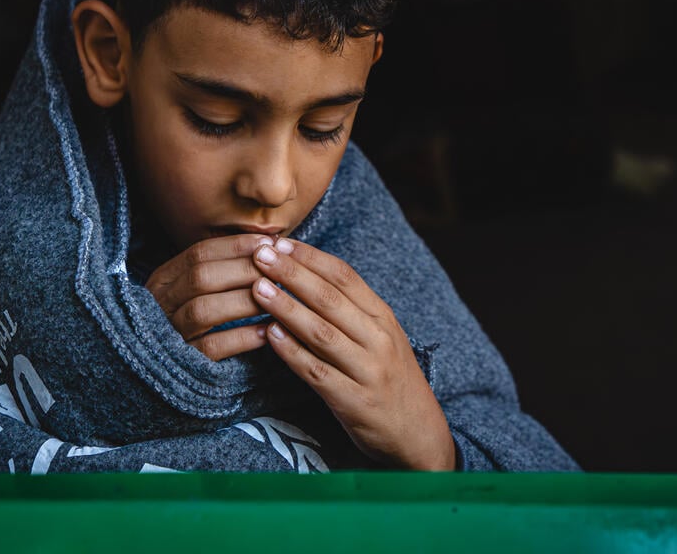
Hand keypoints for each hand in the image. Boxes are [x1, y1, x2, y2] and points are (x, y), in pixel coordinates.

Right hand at [145, 234, 273, 360]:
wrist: (168, 364)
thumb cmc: (194, 316)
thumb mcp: (194, 287)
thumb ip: (222, 267)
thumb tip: (267, 244)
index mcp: (164, 279)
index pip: (199, 253)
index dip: (236, 246)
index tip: (268, 243)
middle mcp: (162, 303)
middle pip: (201, 277)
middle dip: (244, 270)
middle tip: (278, 271)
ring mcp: (170, 333)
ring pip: (204, 310)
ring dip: (245, 302)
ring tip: (277, 299)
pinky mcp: (184, 361)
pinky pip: (212, 347)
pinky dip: (241, 338)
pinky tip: (266, 332)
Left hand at [250, 238, 455, 470]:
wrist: (418, 433)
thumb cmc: (391, 380)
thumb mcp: (382, 338)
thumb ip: (351, 311)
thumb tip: (306, 277)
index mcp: (383, 317)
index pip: (344, 276)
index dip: (310, 257)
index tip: (280, 243)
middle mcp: (378, 339)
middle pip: (330, 298)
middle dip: (292, 274)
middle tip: (261, 255)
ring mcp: (368, 370)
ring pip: (321, 332)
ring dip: (287, 307)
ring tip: (258, 289)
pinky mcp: (353, 401)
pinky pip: (316, 372)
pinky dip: (292, 352)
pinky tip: (270, 336)